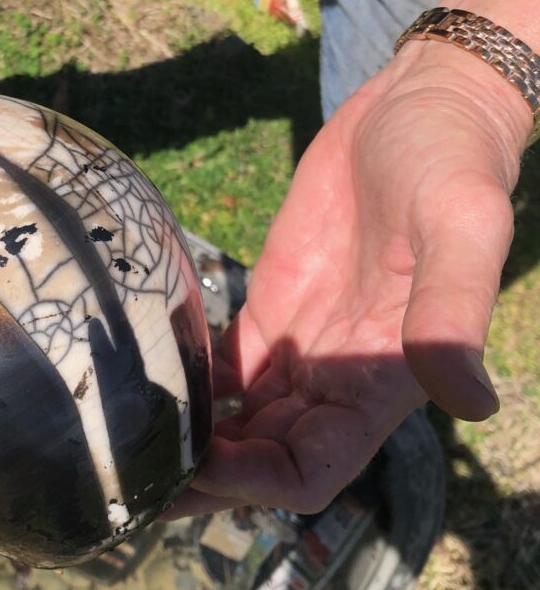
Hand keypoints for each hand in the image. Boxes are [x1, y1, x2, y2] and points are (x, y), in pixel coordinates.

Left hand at [169, 43, 531, 518]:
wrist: (420, 107)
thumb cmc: (451, 165)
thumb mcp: (461, 229)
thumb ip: (452, 312)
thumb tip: (472, 402)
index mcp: (380, 381)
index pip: (311, 469)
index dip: (256, 483)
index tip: (195, 468)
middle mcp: (337, 376)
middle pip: (261, 457)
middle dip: (201, 476)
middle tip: (124, 472)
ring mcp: (300, 342)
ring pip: (238, 420)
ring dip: (188, 440)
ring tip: (117, 440)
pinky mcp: (271, 301)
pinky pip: (223, 364)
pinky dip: (186, 380)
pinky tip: (140, 373)